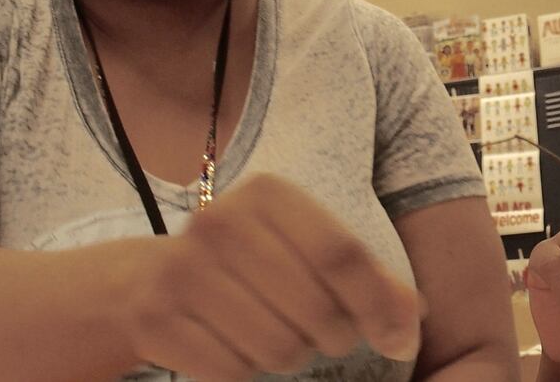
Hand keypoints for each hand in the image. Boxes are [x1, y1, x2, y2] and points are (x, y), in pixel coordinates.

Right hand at [117, 173, 421, 381]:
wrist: (147, 281)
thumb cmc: (252, 265)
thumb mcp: (308, 252)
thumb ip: (369, 279)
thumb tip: (412, 318)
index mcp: (267, 194)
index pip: (341, 255)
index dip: (377, 304)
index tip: (398, 339)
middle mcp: (219, 221)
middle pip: (315, 309)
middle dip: (335, 336)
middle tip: (324, 336)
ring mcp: (181, 269)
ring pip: (278, 347)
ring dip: (291, 357)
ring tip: (278, 337)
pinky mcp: (154, 318)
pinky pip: (232, 372)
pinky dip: (246, 373)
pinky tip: (238, 349)